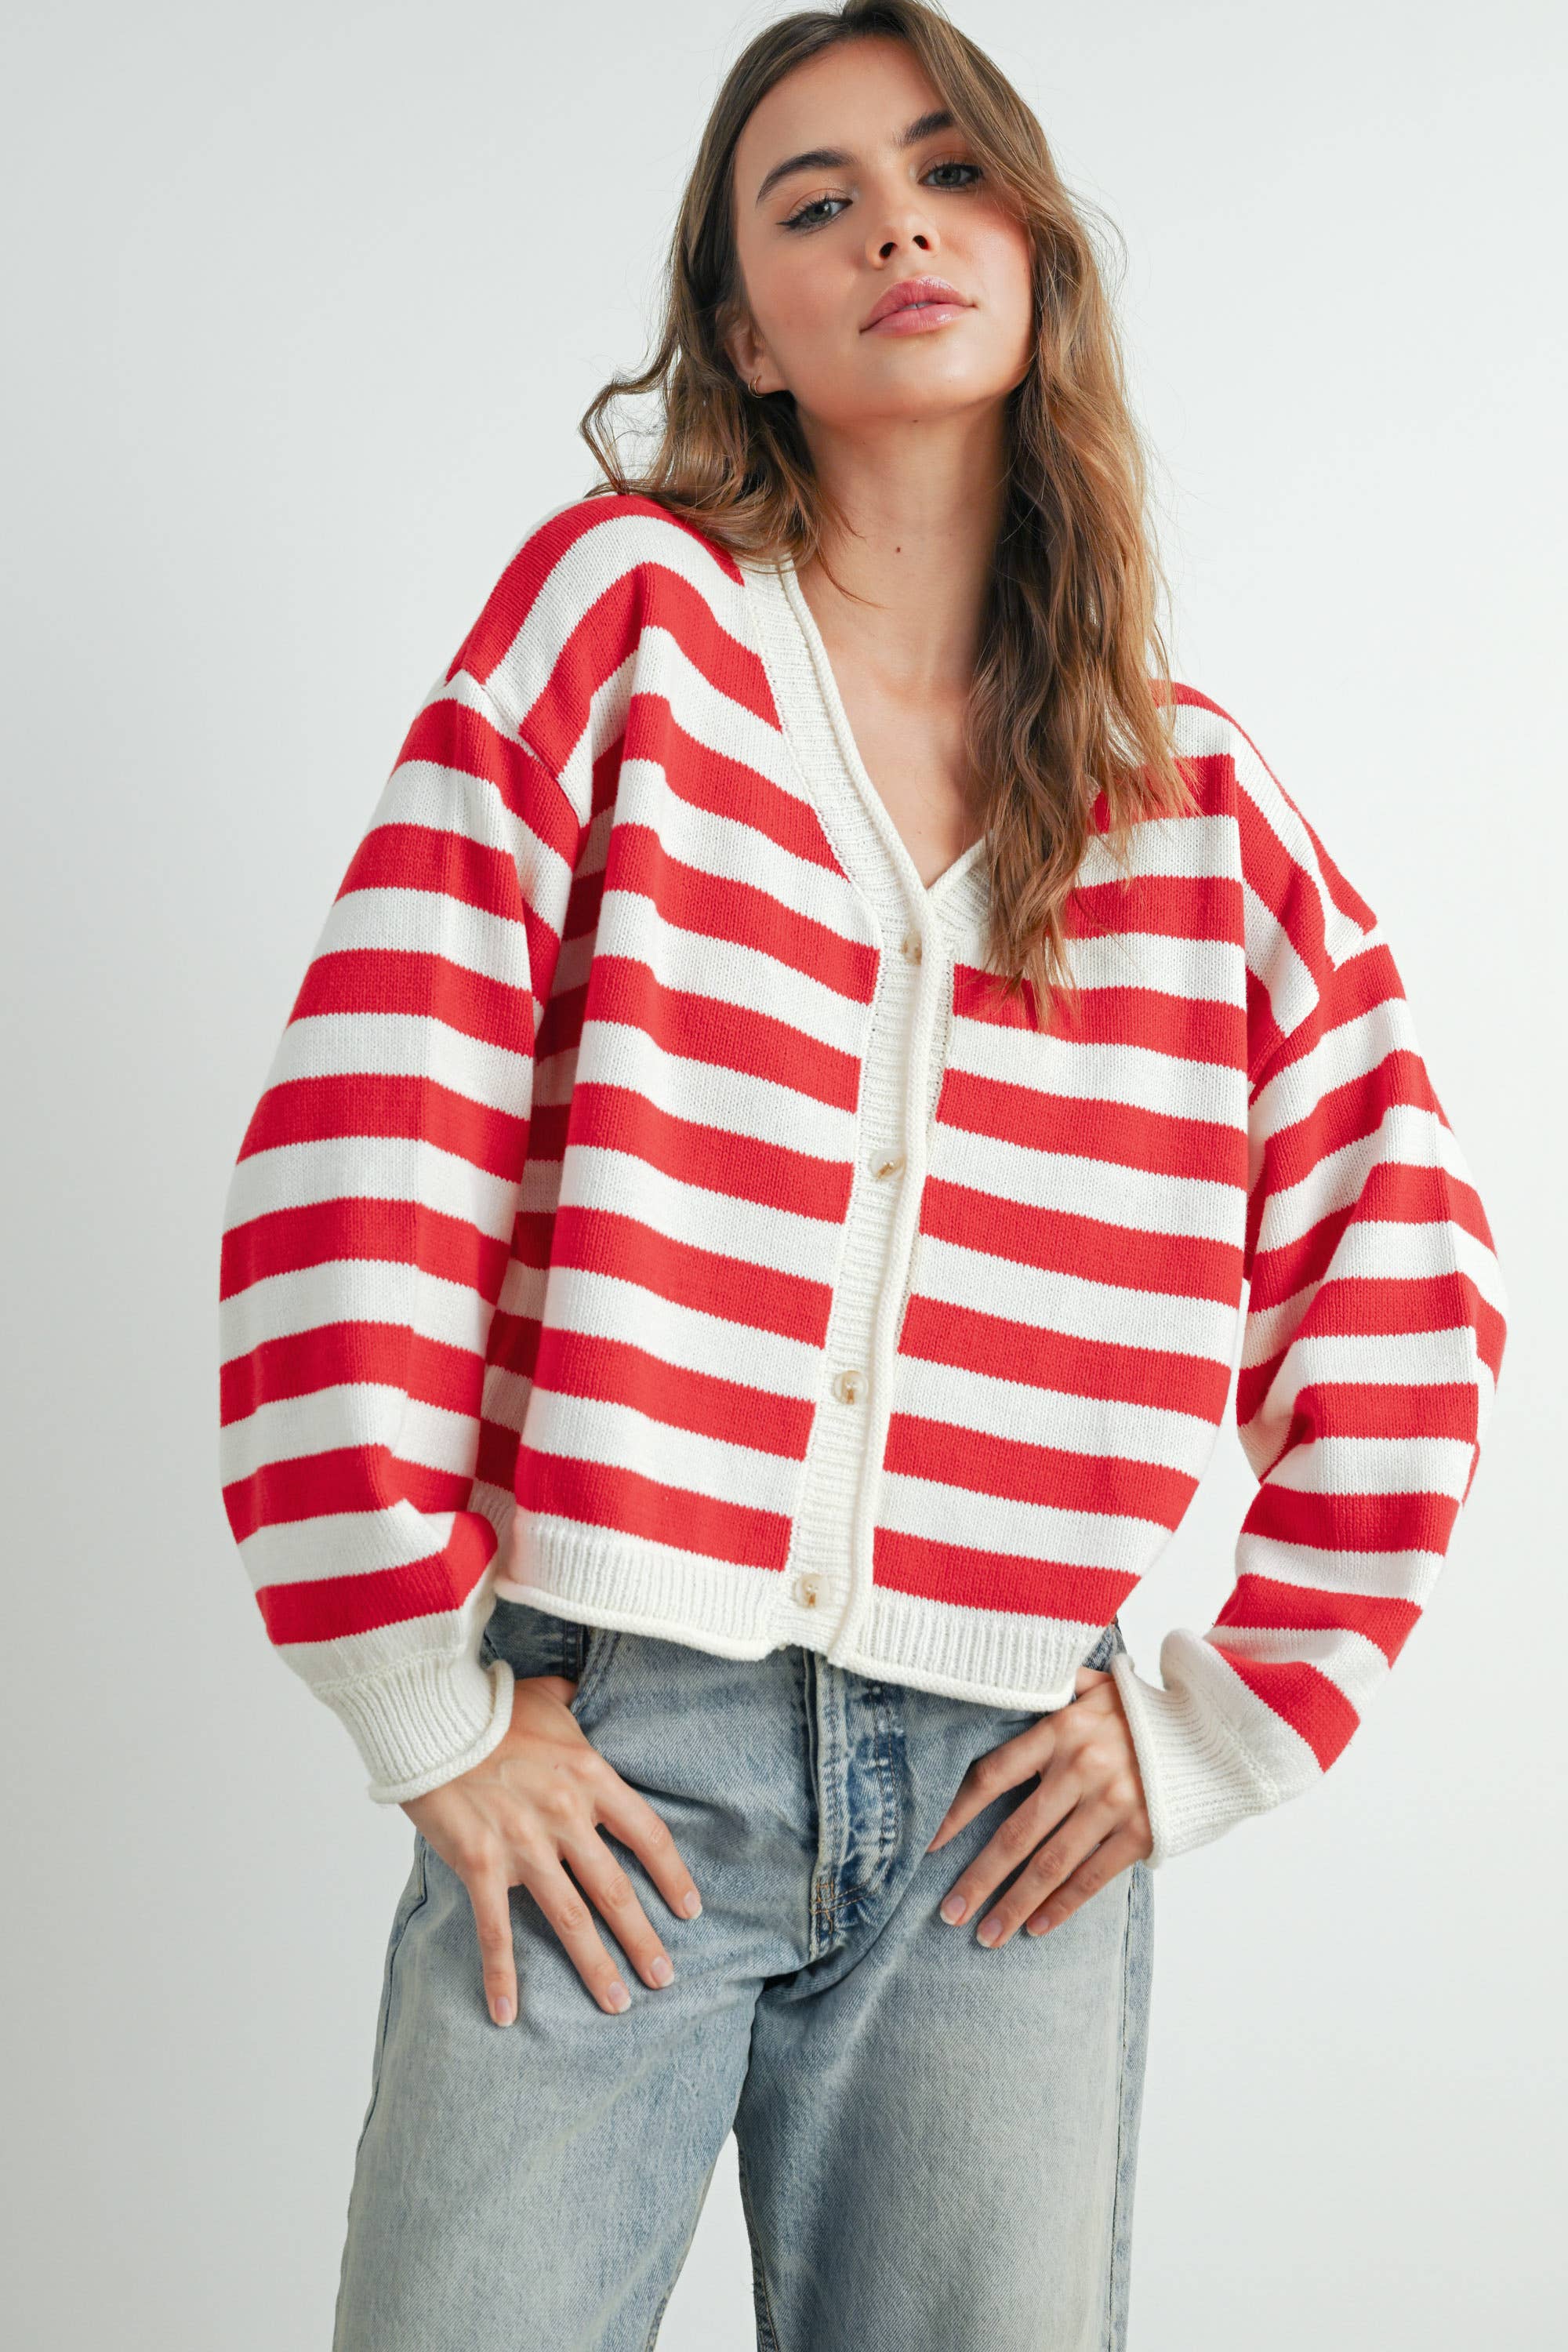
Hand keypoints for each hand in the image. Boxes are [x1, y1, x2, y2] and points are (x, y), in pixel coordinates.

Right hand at [400, 1668, 703, 2026]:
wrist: (433, 1716)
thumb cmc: (490, 1706)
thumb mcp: (547, 1696)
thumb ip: (574, 1702)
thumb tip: (585, 1691)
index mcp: (590, 1776)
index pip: (647, 1835)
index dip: (672, 1876)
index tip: (689, 1911)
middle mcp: (567, 1816)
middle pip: (616, 1890)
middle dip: (643, 1940)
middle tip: (663, 1977)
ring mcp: (524, 1845)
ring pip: (571, 1919)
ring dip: (596, 1967)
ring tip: (617, 2003)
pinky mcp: (481, 1865)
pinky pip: (495, 1931)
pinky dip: (502, 1976)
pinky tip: (508, 2013)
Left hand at [926, 1665, 1152, 1942]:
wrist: (1215, 1731)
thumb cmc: (1145, 1711)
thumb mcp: (1098, 1686)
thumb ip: (1053, 1685)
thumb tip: (1008, 1675)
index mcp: (1061, 1730)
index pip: (993, 1775)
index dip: (957, 1812)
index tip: (929, 1844)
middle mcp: (1081, 1768)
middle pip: (1015, 1833)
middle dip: (978, 1878)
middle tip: (948, 1912)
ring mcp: (1113, 1803)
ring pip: (1050, 1865)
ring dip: (1014, 1904)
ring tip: (986, 1935)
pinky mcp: (1141, 1832)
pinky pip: (1092, 1877)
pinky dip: (1062, 1906)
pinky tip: (1037, 1928)